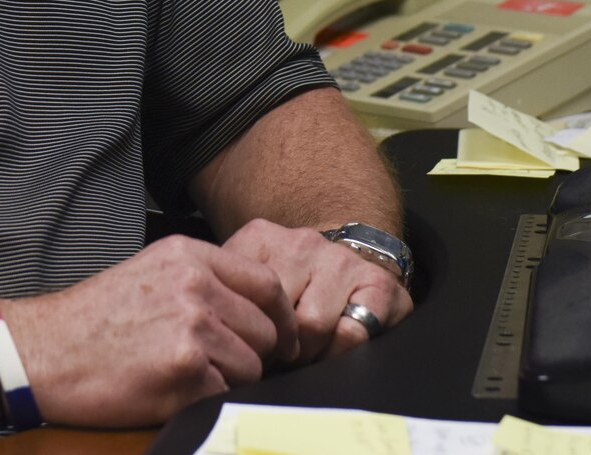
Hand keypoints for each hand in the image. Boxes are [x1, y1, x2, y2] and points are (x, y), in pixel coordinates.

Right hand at [0, 236, 296, 428]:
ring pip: (251, 366)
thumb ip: (204, 280)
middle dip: (251, 355)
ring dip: (226, 380)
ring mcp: (193, 327)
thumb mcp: (151, 272)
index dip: (281, 317)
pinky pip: (225, 393)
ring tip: (181, 375)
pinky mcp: (185, 370)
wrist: (42, 352)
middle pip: (266, 330)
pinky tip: (169, 390)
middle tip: (214, 365)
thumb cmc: (92, 319)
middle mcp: (196, 285)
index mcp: (189, 256)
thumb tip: (257, 309)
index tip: (283, 339)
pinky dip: (205, 400)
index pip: (267, 283)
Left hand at [220, 219, 413, 364]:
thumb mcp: (245, 282)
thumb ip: (225, 298)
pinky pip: (352, 332)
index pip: (240, 298)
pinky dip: (341, 350)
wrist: (345, 258)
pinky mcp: (378, 282)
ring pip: (313, 326)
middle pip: (277, 317)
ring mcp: (341, 259)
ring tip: (307, 348)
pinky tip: (335, 343)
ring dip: (309, 351)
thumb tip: (213, 342)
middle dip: (277, 347)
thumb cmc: (286, 286)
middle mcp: (303, 242)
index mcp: (261, 238)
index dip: (245, 334)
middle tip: (280, 352)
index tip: (249, 345)